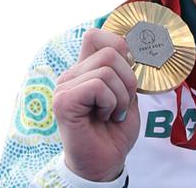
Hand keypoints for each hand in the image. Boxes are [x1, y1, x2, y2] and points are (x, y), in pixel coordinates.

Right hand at [53, 28, 139, 181]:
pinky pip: (98, 85)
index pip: (96, 35)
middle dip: (128, 79)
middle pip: (110, 50)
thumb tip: (133, 45)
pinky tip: (104, 117)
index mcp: (85, 70)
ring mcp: (64, 87)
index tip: (128, 72)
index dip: (119, 46)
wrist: (106, 161)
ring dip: (121, 95)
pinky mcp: (63, 102)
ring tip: (113, 113)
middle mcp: (71, 75)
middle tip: (122, 103)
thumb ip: (125, 68)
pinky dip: (110, 103)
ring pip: (107, 69)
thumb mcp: (127, 93)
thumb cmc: (115, 129)